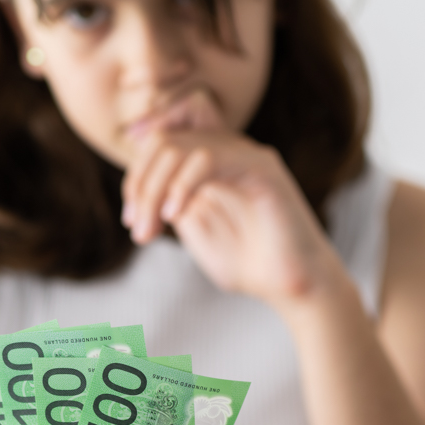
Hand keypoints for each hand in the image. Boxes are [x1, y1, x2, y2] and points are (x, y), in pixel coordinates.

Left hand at [121, 91, 345, 309]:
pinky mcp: (262, 168)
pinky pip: (208, 158)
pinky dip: (182, 185)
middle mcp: (228, 149)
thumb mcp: (194, 229)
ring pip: (180, 146)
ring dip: (154, 189)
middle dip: (139, 184)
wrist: (292, 286)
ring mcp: (246, 154)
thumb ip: (170, 201)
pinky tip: (174, 215)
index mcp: (211, 161)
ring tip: (151, 229)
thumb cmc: (248, 264)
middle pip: (163, 139)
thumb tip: (139, 184)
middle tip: (138, 229)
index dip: (136, 175)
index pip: (160, 141)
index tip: (132, 219)